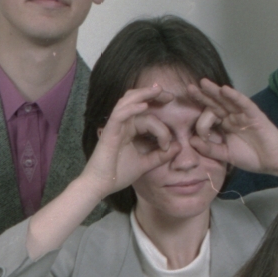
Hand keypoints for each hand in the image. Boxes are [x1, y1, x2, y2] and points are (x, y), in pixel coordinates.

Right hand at [82, 83, 178, 199]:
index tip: (168, 144)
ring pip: (127, 102)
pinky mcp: (109, 132)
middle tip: (170, 95)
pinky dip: (131, 108)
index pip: (148, 118)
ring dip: (143, 94)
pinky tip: (144, 105)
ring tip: (158, 90)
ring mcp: (115, 127)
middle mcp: (122, 125)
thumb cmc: (117, 174)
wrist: (100, 186)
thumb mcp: (144, 164)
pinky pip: (119, 114)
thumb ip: (160, 156)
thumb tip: (178, 147)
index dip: (162, 127)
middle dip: (153, 95)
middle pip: (136, 101)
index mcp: (129, 130)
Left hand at [185, 79, 277, 177]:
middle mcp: (233, 117)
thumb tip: (191, 141)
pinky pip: (243, 103)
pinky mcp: (255, 115)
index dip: (200, 118)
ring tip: (203, 83)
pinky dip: (235, 96)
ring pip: (227, 100)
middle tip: (189, 88)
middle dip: (203, 95)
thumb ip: (209, 149)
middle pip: (216, 103)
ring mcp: (243, 114)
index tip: (195, 128)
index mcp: (225, 125)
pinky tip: (225, 89)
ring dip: (215, 91)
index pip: (210, 115)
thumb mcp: (226, 155)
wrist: (274, 162)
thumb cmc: (252, 157)